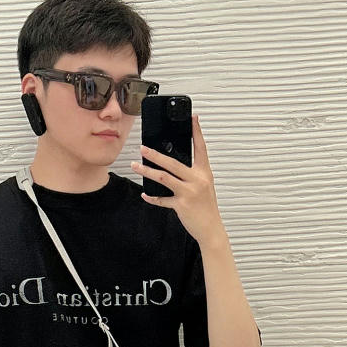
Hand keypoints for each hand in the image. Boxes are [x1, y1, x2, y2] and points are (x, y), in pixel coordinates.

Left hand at [132, 113, 223, 242]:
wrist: (211, 228)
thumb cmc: (206, 207)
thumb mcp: (203, 186)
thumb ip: (191, 174)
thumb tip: (173, 163)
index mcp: (204, 173)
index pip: (201, 148)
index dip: (197, 132)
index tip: (193, 118)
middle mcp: (197, 180)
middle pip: (173, 163)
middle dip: (155, 154)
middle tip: (142, 147)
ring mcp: (189, 192)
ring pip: (163, 178)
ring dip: (147, 171)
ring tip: (135, 165)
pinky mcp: (182, 205)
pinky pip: (162, 200)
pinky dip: (152, 197)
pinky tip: (145, 194)